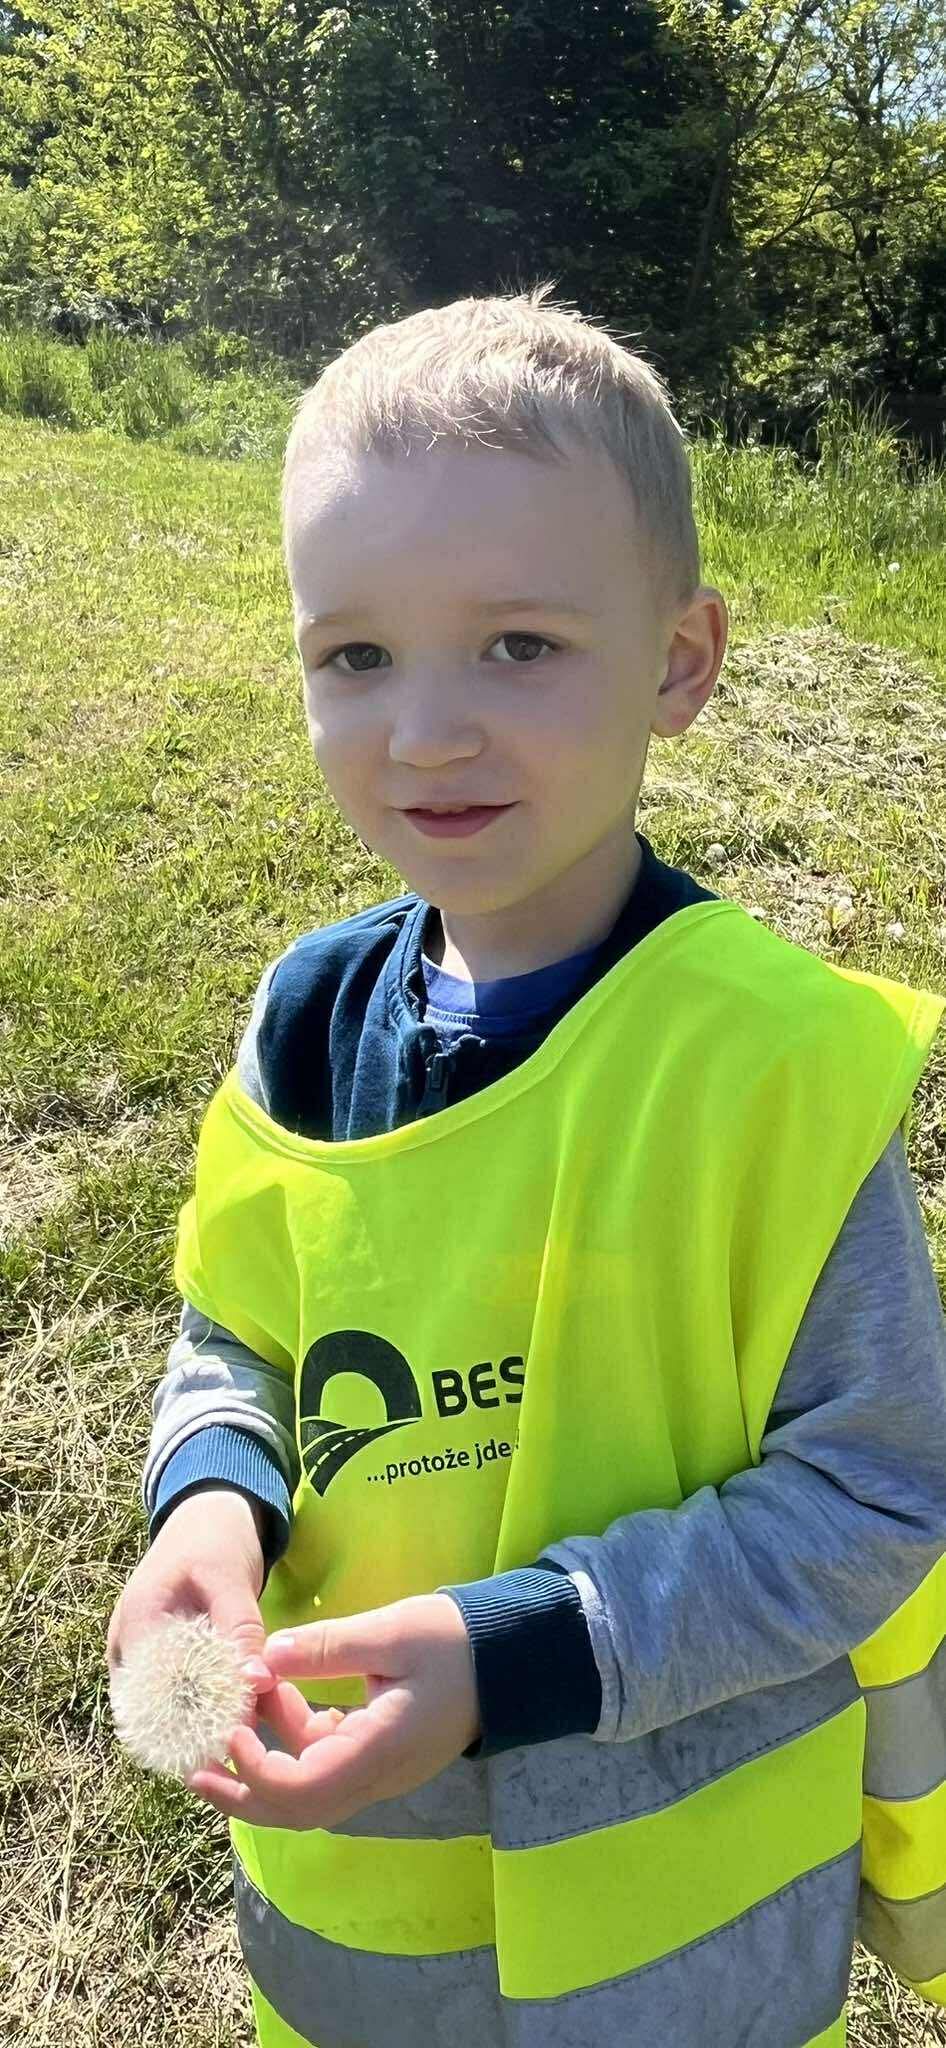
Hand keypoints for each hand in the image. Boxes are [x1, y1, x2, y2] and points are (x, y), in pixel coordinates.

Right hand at [106, 1489, 278, 1731]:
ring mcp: (139, 1655)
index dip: (195, 1719)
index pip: (157, 1691)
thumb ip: (241, 1628)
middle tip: (242, 1745)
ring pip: (164, 1707)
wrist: (206, 1516)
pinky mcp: (159, 1659)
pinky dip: (202, 1707)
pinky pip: (175, 1695)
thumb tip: (257, 1682)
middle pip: (155, 1708)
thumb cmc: (216, 1540)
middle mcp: (128, 1646)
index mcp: (139, 1622)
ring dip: (200, 1723)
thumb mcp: (230, 1577)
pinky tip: (236, 1718)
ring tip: (241, 1737)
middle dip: (196, 1730)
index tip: (238, 1734)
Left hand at [183, 1593, 480, 1829]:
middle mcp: (376, 1775)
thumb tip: (262, 1658)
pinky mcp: (379, 1753)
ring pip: (307, 1786)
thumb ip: (325, 1647)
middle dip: (241, 1792)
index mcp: (379, 1752)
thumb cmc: (456, 1640)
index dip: (257, 1770)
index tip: (232, 1727)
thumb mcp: (390, 1632)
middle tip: (193, 1768)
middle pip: (296, 1809)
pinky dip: (293, 1739)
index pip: (303, 1791)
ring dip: (266, 1756)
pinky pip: (325, 1762)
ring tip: (236, 1707)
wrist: (512, 1653)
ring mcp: (379, 1769)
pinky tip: (279, 1697)